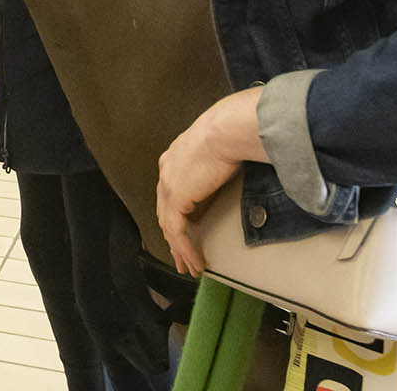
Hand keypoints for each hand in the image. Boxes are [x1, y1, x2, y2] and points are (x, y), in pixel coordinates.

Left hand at [156, 86, 266, 275]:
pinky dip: (186, 249)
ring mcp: (168, 184)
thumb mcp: (218, 150)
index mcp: (174, 158)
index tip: (185, 232)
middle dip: (174, 238)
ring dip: (180, 250)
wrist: (226, 130)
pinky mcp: (175, 198)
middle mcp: (166, 171)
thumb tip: (227, 176)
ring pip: (169, 226)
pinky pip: (177, 232)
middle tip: (182, 258)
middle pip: (166, 212)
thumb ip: (215, 166)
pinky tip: (195, 262)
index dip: (177, 215)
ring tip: (190, 267)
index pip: (171, 194)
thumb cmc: (230, 132)